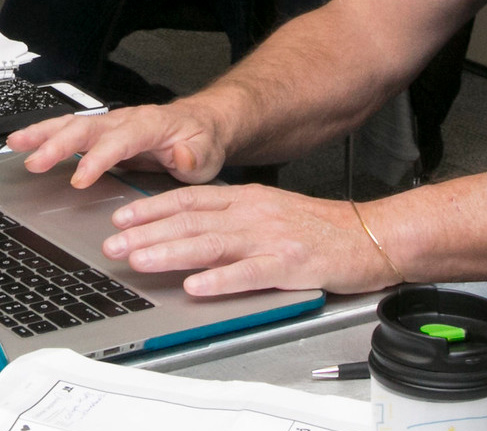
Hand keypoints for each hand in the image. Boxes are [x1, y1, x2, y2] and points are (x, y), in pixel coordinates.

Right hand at [7, 102, 229, 188]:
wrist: (201, 125)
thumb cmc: (202, 140)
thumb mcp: (209, 152)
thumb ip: (197, 156)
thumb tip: (182, 158)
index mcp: (150, 125)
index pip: (119, 140)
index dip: (97, 159)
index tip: (79, 179)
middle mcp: (126, 120)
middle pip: (86, 128)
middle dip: (57, 144)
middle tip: (35, 162)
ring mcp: (111, 125)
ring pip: (72, 124)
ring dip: (43, 134)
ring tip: (16, 144)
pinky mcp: (102, 134)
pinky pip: (69, 131)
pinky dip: (45, 135)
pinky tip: (24, 144)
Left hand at [103, 184, 402, 295]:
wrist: (372, 234)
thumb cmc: (321, 228)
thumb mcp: (270, 210)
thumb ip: (232, 216)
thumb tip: (189, 225)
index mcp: (247, 199)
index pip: (189, 200)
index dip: (151, 208)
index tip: (121, 217)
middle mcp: (254, 214)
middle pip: (191, 222)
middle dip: (148, 233)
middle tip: (114, 245)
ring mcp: (271, 238)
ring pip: (211, 244)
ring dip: (171, 252)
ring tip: (140, 260)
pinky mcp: (290, 264)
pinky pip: (248, 273)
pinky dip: (219, 280)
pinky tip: (195, 286)